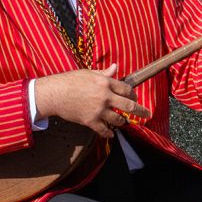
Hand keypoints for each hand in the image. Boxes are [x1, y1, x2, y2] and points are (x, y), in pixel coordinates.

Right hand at [34, 64, 151, 137]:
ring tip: (124, 122)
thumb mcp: (88, 73)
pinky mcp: (90, 121)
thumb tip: (115, 67)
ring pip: (118, 119)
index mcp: (105, 82)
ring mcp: (98, 110)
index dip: (133, 94)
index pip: (126, 89)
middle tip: (147, 114)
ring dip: (122, 122)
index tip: (135, 98)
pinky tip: (111, 134)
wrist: (53, 94)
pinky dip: (108, 133)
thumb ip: (104, 73)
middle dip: (140, 111)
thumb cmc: (69, 81)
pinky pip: (104, 130)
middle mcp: (105, 96)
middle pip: (128, 106)